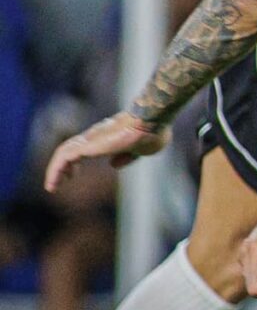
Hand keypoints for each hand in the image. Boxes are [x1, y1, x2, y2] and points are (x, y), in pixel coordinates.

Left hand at [44, 111, 166, 192]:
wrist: (149, 123)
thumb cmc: (152, 134)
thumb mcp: (143, 151)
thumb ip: (128, 157)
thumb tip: (114, 165)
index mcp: (108, 136)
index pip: (85, 146)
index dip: (76, 161)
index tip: (74, 174)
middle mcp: (95, 136)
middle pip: (71, 148)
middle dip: (64, 166)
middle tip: (61, 180)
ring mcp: (90, 140)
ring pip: (64, 153)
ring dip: (56, 170)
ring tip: (52, 186)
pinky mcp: (86, 146)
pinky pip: (63, 158)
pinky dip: (55, 170)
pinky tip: (53, 183)